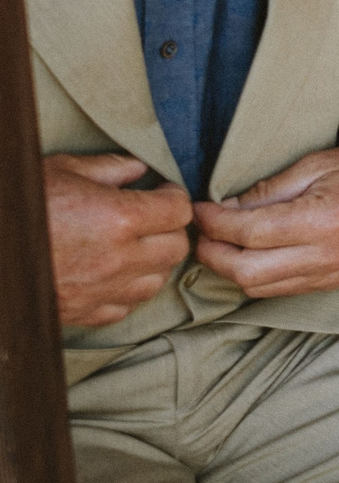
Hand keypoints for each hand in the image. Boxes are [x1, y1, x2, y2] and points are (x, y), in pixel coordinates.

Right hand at [47, 153, 192, 326]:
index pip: (178, 211)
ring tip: (133, 245)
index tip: (161, 192)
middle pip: (176, 248)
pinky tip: (111, 273)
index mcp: (118, 219)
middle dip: (169, 229)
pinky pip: (124, 307)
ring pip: (156, 281)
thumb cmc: (16, 205)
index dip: (173, 197)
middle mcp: (117, 259)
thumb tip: (139, 169)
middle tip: (151, 217)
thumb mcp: (60, 170)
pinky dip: (125, 291)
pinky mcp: (80, 313)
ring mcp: (99, 291)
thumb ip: (108, 168)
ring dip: (152, 262)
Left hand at [192, 141, 338, 298]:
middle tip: (200, 231)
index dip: (214, 222)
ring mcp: (330, 274)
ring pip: (257, 286)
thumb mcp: (316, 164)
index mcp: (325, 219)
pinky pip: (277, 289)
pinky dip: (253, 275)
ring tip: (217, 242)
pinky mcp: (331, 283)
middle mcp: (327, 255)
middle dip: (213, 252)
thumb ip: (268, 190)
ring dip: (229, 267)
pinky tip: (246, 253)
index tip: (197, 209)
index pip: (250, 232)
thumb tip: (224, 208)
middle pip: (246, 270)